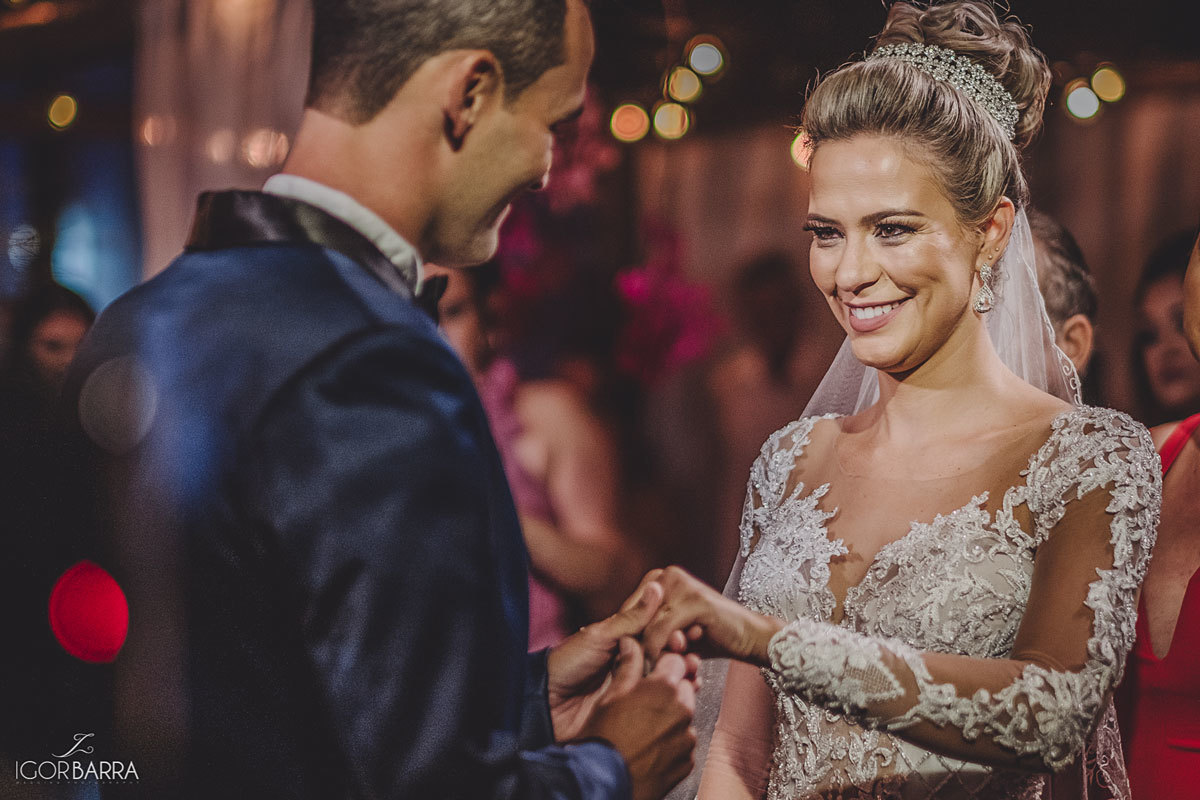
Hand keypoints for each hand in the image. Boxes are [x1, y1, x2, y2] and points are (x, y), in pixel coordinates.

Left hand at [548, 574, 687, 740]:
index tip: (690, 630)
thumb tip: (657, 586)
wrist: (546, 706)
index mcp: (623, 641)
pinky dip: (675, 699)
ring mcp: (633, 687)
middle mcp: (631, 663)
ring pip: (667, 679)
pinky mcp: (634, 710)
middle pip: (667, 656)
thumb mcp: (600, 635)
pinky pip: (659, 703)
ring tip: (693, 673)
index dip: (675, 631)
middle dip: (684, 655)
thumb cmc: (566, 664)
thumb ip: (632, 618)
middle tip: (691, 655)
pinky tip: (686, 693)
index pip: (657, 632)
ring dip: (684, 676)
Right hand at [575, 637, 697, 799]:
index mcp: (664, 688)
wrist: (602, 783)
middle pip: (683, 689)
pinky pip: (683, 744)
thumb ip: (628, 667)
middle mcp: (682, 710)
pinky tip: (649, 749)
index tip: (652, 674)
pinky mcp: (687, 761)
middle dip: (668, 693)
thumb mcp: (610, 696)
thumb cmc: (602, 738)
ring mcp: (687, 738)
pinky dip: (671, 744)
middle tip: (644, 704)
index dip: (663, 666)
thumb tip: (632, 643)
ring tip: (643, 731)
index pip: (677, 661)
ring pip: (684, 718)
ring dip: (670, 719)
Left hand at [642, 566, 783, 665]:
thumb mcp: (674, 634)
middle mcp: (667, 576)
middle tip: (642, 671)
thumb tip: (621, 644)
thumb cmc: (712, 638)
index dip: (628, 641)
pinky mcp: (693, 600)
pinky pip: (661, 629)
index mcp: (660, 579)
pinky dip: (658, 651)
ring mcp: (680, 584)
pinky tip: (666, 666)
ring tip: (657, 670)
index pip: (628, 613)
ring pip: (645, 626)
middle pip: (634, 619)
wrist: (751, 638)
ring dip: (648, 653)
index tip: (631, 665)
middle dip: (636, 647)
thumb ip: (649, 632)